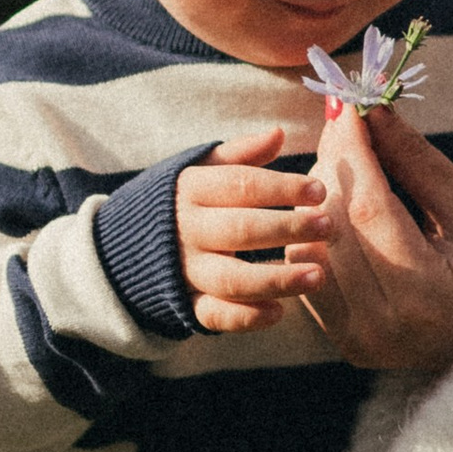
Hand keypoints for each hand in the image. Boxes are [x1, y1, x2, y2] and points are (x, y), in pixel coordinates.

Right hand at [175, 127, 327, 334]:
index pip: (241, 185)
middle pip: (240, 230)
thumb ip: (241, 154)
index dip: (282, 187)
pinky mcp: (185, 305)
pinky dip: (246, 318)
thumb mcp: (202, 170)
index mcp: (191, 190)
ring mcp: (185, 271)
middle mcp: (186, 230)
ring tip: (318, 275)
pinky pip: (215, 316)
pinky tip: (279, 312)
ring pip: (231, 279)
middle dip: (287, 228)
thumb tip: (278, 133)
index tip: (319, 190)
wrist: (124, 246)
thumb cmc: (182, 201)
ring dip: (276, 279)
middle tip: (328, 226)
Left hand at [281, 100, 452, 371]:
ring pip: (312, 250)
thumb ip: (415, 159)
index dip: (353, 151)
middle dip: (333, 166)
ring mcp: (360, 341)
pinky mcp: (348, 342)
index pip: (369, 209)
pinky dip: (319, 232)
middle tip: (343, 120)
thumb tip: (370, 109)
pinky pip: (313, 274)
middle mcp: (382, 327)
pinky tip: (338, 200)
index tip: (348, 105)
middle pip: (335, 228)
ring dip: (320, 198)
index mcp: (424, 297)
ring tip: (346, 158)